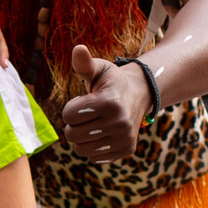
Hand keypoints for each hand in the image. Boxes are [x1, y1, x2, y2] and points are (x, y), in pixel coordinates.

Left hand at [65, 44, 149, 160]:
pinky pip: (93, 157)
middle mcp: (120, 123)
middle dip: (74, 124)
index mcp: (110, 102)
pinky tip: (103, 133)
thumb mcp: (99, 69)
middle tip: (88, 114)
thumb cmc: (111, 82)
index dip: (71, 107)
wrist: (139, 94)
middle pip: (72, 135)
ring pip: (80, 149)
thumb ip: (84, 63)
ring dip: (82, 137)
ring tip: (95, 123)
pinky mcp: (126, 150)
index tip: (84, 100)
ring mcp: (124, 138)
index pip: (68, 115)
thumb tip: (78, 49)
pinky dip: (93, 147)